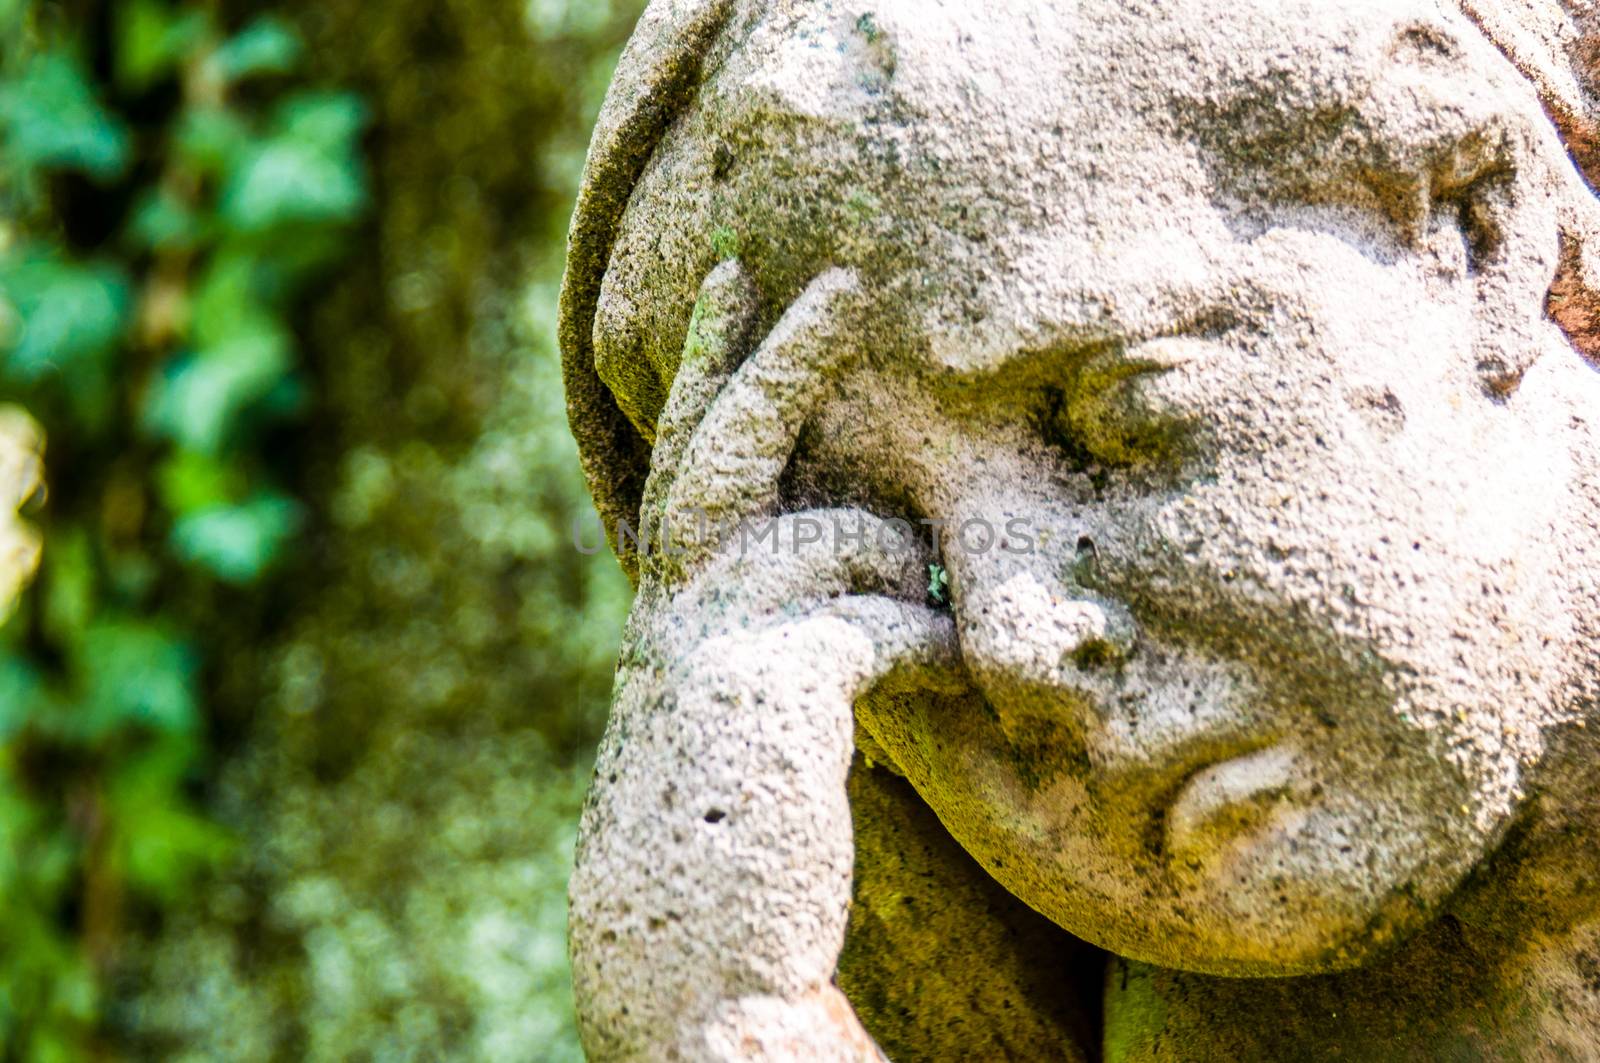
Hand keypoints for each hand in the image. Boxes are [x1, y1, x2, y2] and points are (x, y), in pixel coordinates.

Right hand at [569, 261, 956, 1060]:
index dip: (714, 373)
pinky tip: (937, 694)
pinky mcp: (777, 679)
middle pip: (725, 449)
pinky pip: (885, 620)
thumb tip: (882, 595)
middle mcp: (677, 616)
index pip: (689, 467)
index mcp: (669, 622)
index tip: (734, 286)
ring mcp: (716, 641)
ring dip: (895, 576)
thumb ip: (786, 651)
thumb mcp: (745, 736)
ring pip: (838, 538)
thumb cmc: (733, 864)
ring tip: (916, 635)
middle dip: (777, 356)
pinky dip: (923, 651)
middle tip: (836, 276)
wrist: (694, 970)